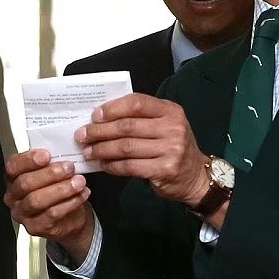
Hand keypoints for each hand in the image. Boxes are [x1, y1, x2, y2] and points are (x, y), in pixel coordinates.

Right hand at [4, 149, 95, 262]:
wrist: (70, 217)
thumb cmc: (57, 190)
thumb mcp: (53, 172)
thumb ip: (51, 162)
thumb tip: (62, 149)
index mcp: (13, 178)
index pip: (12, 166)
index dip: (28, 160)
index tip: (47, 155)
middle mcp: (13, 196)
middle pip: (25, 183)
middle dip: (50, 174)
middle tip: (69, 168)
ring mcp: (22, 213)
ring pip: (37, 200)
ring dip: (61, 189)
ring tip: (79, 182)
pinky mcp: (35, 227)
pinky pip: (51, 214)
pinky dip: (69, 203)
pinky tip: (81, 195)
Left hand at [77, 93, 207, 205]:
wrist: (196, 176)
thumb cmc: (172, 147)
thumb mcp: (164, 125)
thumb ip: (140, 118)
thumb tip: (101, 118)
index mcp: (170, 111)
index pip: (136, 102)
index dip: (112, 108)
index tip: (94, 116)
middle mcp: (173, 128)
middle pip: (127, 126)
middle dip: (100, 131)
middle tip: (82, 135)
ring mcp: (171, 149)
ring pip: (126, 147)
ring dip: (102, 149)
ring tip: (89, 152)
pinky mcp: (165, 169)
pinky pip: (130, 166)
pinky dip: (113, 166)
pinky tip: (104, 165)